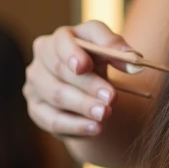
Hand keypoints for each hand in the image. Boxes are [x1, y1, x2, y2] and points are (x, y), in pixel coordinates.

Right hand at [23, 20, 137, 137]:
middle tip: (111, 98)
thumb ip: (118, 49)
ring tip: (105, 114)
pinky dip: (76, 126)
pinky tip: (95, 128)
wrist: (90, 89)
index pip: (60, 41)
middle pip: (60, 71)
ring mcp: (35, 85)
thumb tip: (133, 62)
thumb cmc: (98, 62)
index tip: (85, 66)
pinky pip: (53, 120)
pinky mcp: (37, 110)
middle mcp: (41, 60)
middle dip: (88, 85)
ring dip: (83, 106)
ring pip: (56, 96)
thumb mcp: (109, 50)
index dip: (71, 53)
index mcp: (59, 39)